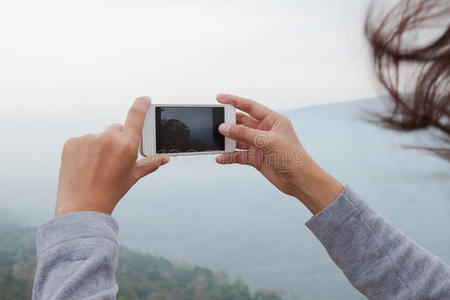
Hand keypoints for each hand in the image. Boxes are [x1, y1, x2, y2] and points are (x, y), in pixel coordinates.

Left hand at [55, 97, 169, 216]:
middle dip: (118, 139)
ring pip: (99, 136)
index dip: (142, 104)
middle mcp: (108, 137)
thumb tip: (166, 158)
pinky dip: (84, 150)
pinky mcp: (72, 142)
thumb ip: (151, 163)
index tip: (145, 98)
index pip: (136, 115)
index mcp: (127, 145)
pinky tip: (84, 165)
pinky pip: (82, 141)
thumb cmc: (112, 191)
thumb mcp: (134, 176)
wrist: (82, 205)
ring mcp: (88, 138)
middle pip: (117, 129)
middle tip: (114, 158)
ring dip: (100, 146)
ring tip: (97, 166)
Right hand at [215, 94, 342, 214]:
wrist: (300, 180)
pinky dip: (229, 156)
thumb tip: (224, 128)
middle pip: (242, 123)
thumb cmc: (291, 157)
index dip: (234, 101)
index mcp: (272, 120)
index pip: (250, 106)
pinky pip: (238, 155)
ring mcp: (259, 145)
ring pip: (238, 139)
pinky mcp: (256, 158)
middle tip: (213, 123)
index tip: (219, 98)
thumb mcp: (267, 141)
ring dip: (227, 141)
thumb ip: (244, 134)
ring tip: (214, 142)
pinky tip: (221, 158)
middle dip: (228, 123)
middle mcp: (265, 130)